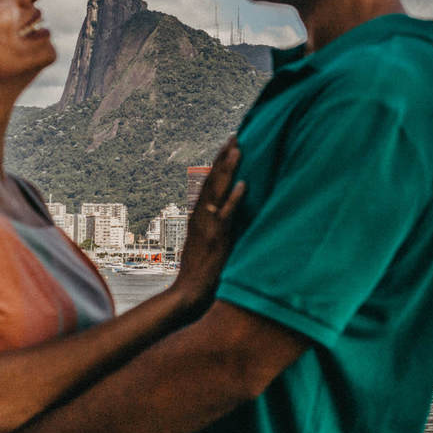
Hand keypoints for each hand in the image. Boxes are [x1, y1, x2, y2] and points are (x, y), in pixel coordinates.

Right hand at [173, 137, 245, 312]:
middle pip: (211, 181)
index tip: (228, 147)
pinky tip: (244, 185)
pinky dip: (234, 200)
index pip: (209, 185)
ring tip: (238, 149)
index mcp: (199, 218)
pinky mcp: (215, 240)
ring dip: (227, 170)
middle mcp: (200, 218)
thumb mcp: (208, 247)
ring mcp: (207, 227)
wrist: (188, 295)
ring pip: (216, 192)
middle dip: (223, 158)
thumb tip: (228, 221)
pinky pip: (225, 216)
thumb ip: (216, 232)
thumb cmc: (201, 275)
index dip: (218, 165)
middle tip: (234, 137)